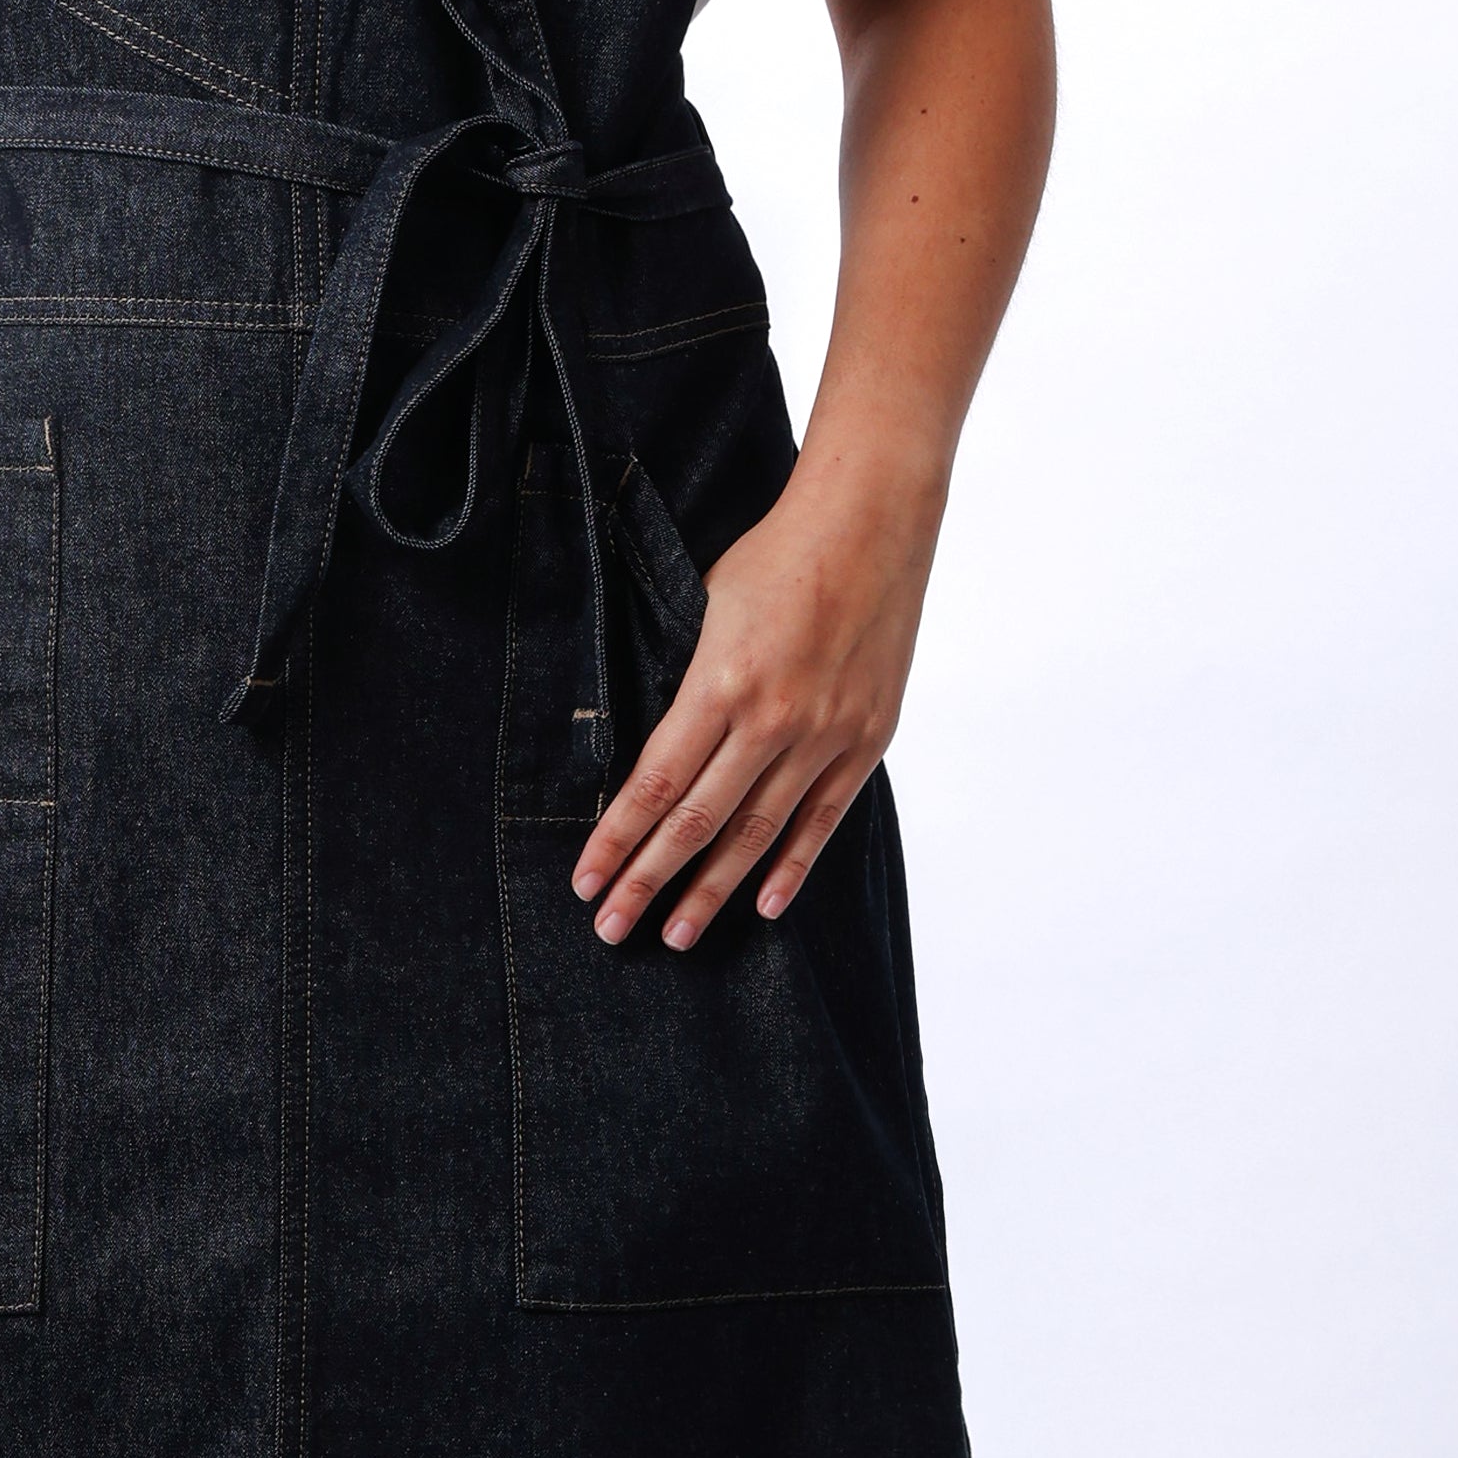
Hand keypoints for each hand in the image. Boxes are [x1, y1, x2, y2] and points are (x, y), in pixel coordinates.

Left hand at [569, 450, 944, 951]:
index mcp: (722, 683)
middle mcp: (775, 719)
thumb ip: (687, 688)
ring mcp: (827, 734)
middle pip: (699, 823)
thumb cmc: (777, 556)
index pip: (656, 784)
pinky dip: (793, 866)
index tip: (586, 882)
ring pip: (758, 833)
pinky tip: (765, 905)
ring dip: (712, 890)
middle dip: (649, 882)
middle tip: (612, 929)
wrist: (871, 522)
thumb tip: (655, 757)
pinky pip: (823, 818)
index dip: (617, 839)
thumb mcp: (705, 609)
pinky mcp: (868, 738)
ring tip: (676, 936)